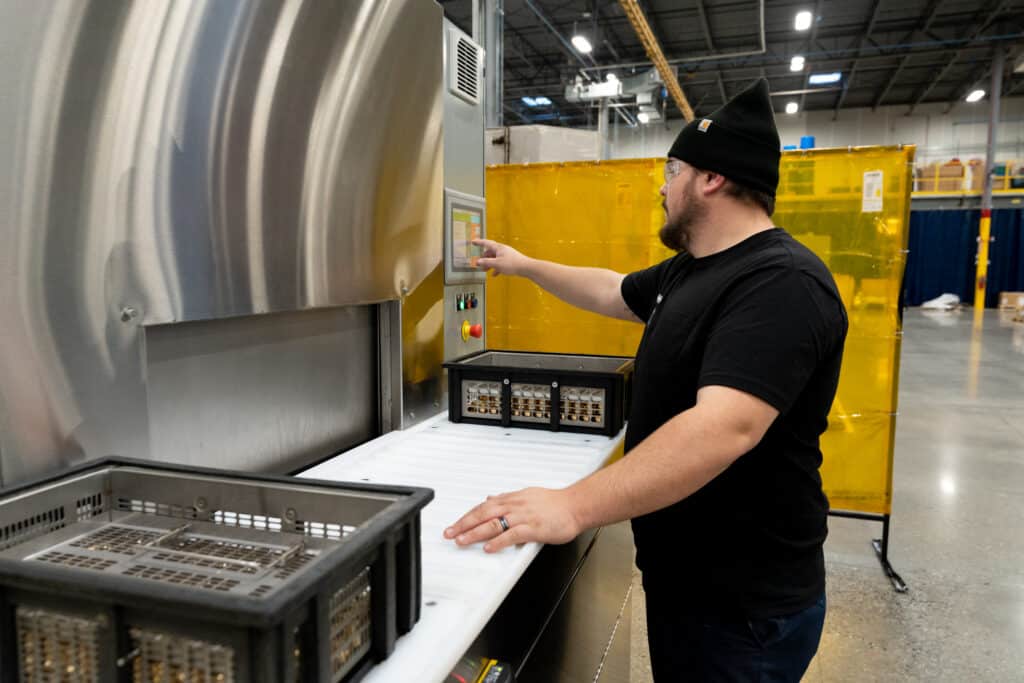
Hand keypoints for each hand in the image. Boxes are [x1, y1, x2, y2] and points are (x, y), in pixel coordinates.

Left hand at [443, 487, 581, 552]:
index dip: (468, 515)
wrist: (576, 505)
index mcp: (513, 498)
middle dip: (464, 524)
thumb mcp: (527, 494)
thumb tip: (491, 497)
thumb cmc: (556, 502)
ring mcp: (523, 516)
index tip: (455, 524)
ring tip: (461, 540)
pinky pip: (511, 535)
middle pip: (483, 513)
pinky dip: (498, 541)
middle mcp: (515, 505)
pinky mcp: (533, 528)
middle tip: (449, 533)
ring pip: (493, 523)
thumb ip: (508, 498)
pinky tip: (488, 548)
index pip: (484, 506)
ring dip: (475, 532)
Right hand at [473, 239, 530, 276]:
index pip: (486, 243)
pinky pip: (500, 263)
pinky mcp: (510, 260)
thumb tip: (478, 261)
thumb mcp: (497, 264)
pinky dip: (496, 268)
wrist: (526, 267)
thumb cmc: (512, 264)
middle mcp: (502, 250)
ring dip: (489, 264)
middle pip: (490, 252)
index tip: (473, 242)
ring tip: (485, 270)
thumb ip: (486, 262)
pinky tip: (494, 274)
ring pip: (495, 258)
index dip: (479, 242)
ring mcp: (506, 255)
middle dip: (484, 258)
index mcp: (498, 248)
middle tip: (479, 264)